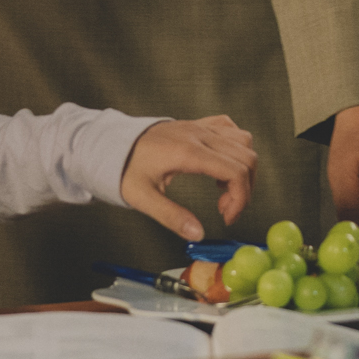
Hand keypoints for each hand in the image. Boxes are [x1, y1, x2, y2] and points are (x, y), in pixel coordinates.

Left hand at [120, 115, 256, 241]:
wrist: (112, 143)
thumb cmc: (125, 167)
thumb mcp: (143, 197)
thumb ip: (171, 217)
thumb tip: (196, 233)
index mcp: (188, 153)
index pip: (236, 171)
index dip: (240, 198)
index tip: (228, 217)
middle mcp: (199, 136)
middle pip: (246, 158)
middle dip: (244, 189)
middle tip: (225, 209)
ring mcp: (200, 127)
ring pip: (243, 141)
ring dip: (242, 167)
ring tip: (223, 188)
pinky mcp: (197, 124)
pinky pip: (230, 128)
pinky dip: (235, 146)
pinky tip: (222, 163)